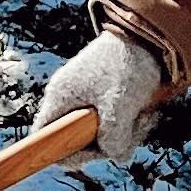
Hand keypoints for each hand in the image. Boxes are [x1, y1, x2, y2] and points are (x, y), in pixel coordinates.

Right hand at [36, 29, 164, 163]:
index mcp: (60, 97)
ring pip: (99, 135)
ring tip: (145, 118)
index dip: (59, 152)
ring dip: (124, 135)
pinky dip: (130, 125)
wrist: (148, 36)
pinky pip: (112, 124)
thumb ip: (112, 138)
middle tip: (130, 134)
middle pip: (76, 141)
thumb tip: (113, 154)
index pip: (42, 136)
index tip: (90, 154)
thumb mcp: (120, 107)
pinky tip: (146, 114)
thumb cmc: (127, 66)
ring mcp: (86, 97)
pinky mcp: (104, 97)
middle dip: (106, 144)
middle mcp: (68, 98)